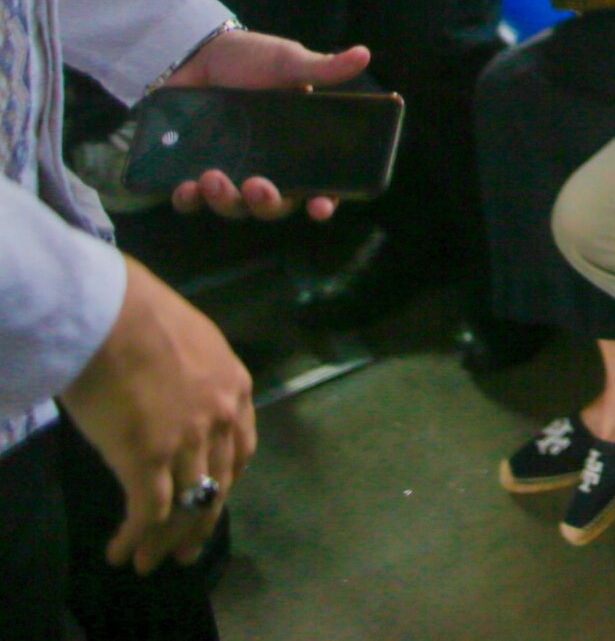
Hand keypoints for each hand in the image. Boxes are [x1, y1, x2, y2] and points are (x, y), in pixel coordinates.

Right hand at [58, 256, 254, 574]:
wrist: (113, 313)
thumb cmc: (141, 316)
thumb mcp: (191, 344)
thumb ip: (194, 377)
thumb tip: (174, 394)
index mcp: (235, 388)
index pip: (240, 449)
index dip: (225, 481)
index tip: (212, 499)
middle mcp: (220, 419)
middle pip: (219, 484)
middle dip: (202, 523)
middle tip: (187, 552)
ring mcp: (187, 441)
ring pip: (187, 505)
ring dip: (166, 540)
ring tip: (149, 562)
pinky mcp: (148, 458)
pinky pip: (150, 512)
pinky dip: (137, 537)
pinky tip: (122, 551)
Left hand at [164, 30, 371, 222]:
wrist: (196, 53)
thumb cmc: (250, 59)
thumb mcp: (288, 62)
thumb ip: (323, 68)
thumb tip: (364, 54)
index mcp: (298, 146)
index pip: (320, 184)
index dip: (323, 202)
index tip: (319, 207)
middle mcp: (268, 166)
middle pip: (275, 205)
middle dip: (267, 204)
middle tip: (257, 186)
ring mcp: (230, 172)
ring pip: (234, 207)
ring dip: (225, 202)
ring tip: (212, 178)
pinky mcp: (193, 172)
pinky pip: (192, 201)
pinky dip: (188, 200)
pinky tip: (185, 188)